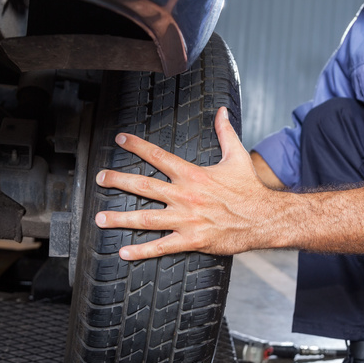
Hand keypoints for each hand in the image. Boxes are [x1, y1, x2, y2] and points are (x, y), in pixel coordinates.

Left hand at [94, 107, 274, 259]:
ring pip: (146, 218)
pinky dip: (141, 251)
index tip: (120, 139)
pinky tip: (124, 252)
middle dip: (118, 181)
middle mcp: (185, 196)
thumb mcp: (237, 157)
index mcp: (192, 175)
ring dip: (121, 218)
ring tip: (100, 217)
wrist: (264, 218)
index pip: (159, 156)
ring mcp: (186, 219)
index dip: (138, 146)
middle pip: (144, 186)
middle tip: (99, 178)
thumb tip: (221, 110)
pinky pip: (161, 247)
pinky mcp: (191, 240)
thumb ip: (224, 132)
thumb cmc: (249, 189)